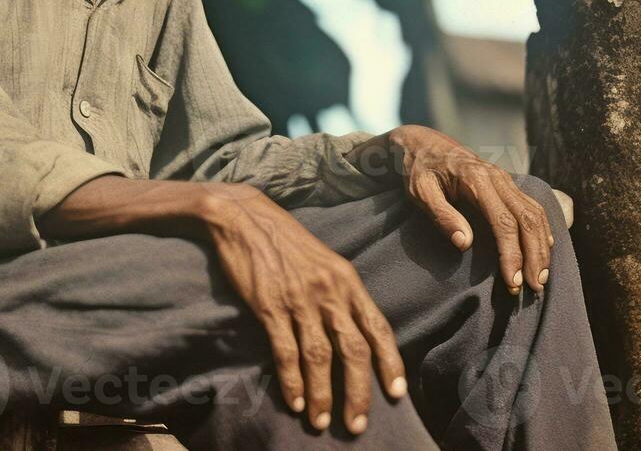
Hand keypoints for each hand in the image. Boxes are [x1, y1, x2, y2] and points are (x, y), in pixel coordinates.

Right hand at [199, 185, 406, 434]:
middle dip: (359, 392)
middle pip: (353, 350)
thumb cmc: (285, 241)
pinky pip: (286, 351)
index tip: (396, 393)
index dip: (390, 363)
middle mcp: (329, 291)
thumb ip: (340, 293)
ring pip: (319, 357)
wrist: (244, 216)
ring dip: (323, 395)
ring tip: (323, 422)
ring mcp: (299, 298)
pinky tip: (295, 402)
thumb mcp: (324, 261)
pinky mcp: (269, 305)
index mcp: (346, 279)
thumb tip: (354, 331)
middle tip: (358, 425)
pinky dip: (292, 381)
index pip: (377, 327)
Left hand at [389, 125, 553, 293]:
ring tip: (540, 278)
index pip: (503, 222)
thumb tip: (465, 243)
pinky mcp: (507, 183)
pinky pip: (532, 206)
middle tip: (533, 288)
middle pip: (527, 219)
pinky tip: (544, 250)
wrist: (421, 142)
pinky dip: (542, 230)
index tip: (512, 281)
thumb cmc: (418, 170)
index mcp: (476, 179)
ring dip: (542, 246)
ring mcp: (505, 178)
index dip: (511, 253)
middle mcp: (497, 177)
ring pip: (535, 213)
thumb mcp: (420, 192)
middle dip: (534, 255)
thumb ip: (442, 215)